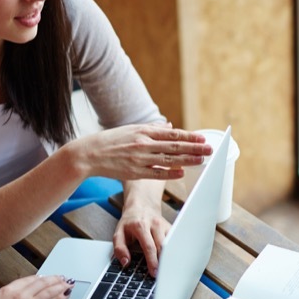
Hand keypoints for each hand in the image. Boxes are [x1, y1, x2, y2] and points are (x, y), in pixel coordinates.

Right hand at [0, 274, 71, 298]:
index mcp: (7, 291)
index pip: (28, 280)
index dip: (39, 278)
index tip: (45, 278)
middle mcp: (20, 295)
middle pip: (41, 284)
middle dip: (54, 280)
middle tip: (62, 278)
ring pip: (48, 292)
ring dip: (60, 287)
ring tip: (69, 284)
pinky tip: (67, 295)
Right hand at [72, 123, 210, 181]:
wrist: (89, 154)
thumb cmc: (111, 141)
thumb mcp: (132, 129)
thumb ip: (152, 128)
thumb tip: (169, 126)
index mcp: (144, 131)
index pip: (172, 134)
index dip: (189, 136)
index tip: (203, 138)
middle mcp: (144, 144)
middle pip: (174, 146)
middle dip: (194, 148)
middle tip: (210, 149)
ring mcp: (139, 158)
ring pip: (168, 159)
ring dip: (187, 160)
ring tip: (201, 160)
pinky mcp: (134, 172)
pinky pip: (156, 173)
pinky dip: (169, 173)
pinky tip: (181, 172)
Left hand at [113, 200, 170, 276]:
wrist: (142, 204)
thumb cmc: (130, 221)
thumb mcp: (118, 232)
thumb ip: (119, 248)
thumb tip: (125, 262)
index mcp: (141, 226)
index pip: (149, 246)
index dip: (152, 261)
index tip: (154, 273)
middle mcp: (155, 225)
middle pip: (163, 246)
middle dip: (163, 262)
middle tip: (162, 276)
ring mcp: (164, 225)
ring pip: (170, 244)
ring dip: (169, 258)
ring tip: (168, 271)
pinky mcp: (171, 227)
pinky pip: (174, 240)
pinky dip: (173, 251)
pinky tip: (172, 261)